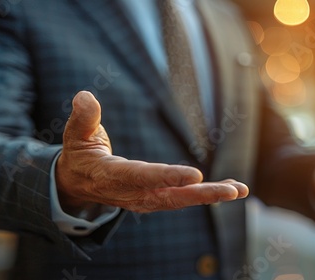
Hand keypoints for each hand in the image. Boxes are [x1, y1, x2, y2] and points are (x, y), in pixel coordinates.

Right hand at [56, 91, 247, 214]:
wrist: (78, 186)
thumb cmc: (79, 157)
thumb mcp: (75, 136)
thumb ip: (83, 118)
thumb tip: (85, 96)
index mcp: (112, 177)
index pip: (142, 176)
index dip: (167, 176)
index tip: (195, 176)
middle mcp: (132, 193)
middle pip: (170, 196)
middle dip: (202, 194)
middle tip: (231, 191)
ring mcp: (144, 200)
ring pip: (181, 200)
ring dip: (211, 195)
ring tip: (239, 190)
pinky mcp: (153, 199)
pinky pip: (182, 198)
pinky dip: (204, 194)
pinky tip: (228, 188)